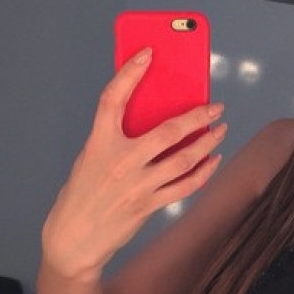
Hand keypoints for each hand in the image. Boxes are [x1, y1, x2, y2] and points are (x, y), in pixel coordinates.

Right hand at [41, 48, 226, 281]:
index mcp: (98, 143)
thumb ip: (116, 137)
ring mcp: (137, 185)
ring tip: (220, 131)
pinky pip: (185, 185)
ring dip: (208, 143)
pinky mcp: (149, 204)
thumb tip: (153, 115)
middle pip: (168, 131)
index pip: (112, 99)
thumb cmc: (82, 193)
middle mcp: (120, 162)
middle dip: (198, 116)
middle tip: (214, 107)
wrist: (73, 240)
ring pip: (184, 159)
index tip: (147, 53)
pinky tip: (212, 161)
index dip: (129, 73)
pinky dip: (203, 172)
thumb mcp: (91, 157)